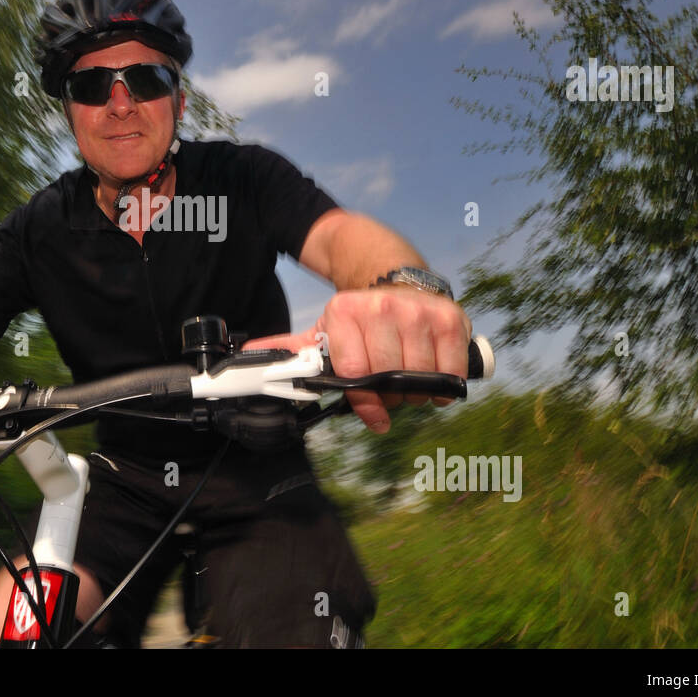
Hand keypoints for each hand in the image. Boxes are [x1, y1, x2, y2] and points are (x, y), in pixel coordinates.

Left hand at [242, 285, 471, 433]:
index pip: (355, 374)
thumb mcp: (322, 331)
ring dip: (417, 393)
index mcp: (343, 313)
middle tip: (391, 394)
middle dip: (391, 397)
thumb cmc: (359, 318)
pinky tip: (436, 379)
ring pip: (420, 377)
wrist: (394, 280)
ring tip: (411, 384)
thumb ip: (289, 350)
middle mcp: (380, 308)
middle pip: (389, 379)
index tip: (373, 416)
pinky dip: (445, 384)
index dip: (365, 402)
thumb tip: (247, 356)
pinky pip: (450, 368)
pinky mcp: (448, 317)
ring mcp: (416, 312)